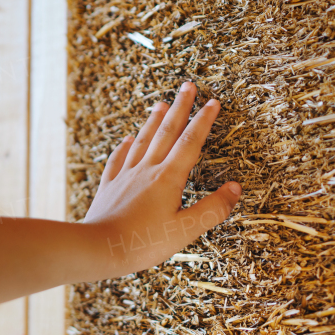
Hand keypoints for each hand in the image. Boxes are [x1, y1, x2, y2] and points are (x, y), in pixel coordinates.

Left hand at [82, 80, 240, 275]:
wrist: (99, 248)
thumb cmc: (144, 242)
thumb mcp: (186, 230)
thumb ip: (212, 209)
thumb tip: (235, 188)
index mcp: (168, 178)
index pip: (191, 142)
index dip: (203, 121)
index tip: (213, 101)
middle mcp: (147, 169)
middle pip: (166, 132)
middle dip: (180, 107)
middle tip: (188, 86)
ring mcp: (125, 175)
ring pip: (142, 140)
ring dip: (153, 120)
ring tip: (161, 103)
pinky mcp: (109, 186)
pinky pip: (118, 159)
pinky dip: (124, 146)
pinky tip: (126, 139)